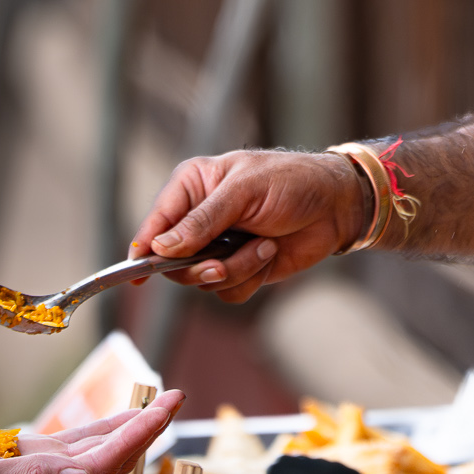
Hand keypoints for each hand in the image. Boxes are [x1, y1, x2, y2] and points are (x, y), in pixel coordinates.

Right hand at [129, 149, 370, 303]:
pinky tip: (268, 253)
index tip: (136, 273)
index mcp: (192, 186)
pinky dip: (250, 277)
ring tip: (262, 245)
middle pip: (171, 262)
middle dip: (198, 267)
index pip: (155, 223)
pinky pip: (227, 292)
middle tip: (219, 263)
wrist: (336, 205)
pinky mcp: (240, 268)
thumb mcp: (245, 191)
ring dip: (234, 269)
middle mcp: (198, 219)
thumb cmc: (291, 182)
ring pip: (201, 281)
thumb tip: (160, 248)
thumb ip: (202, 220)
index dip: (143, 248)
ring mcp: (218, 246)